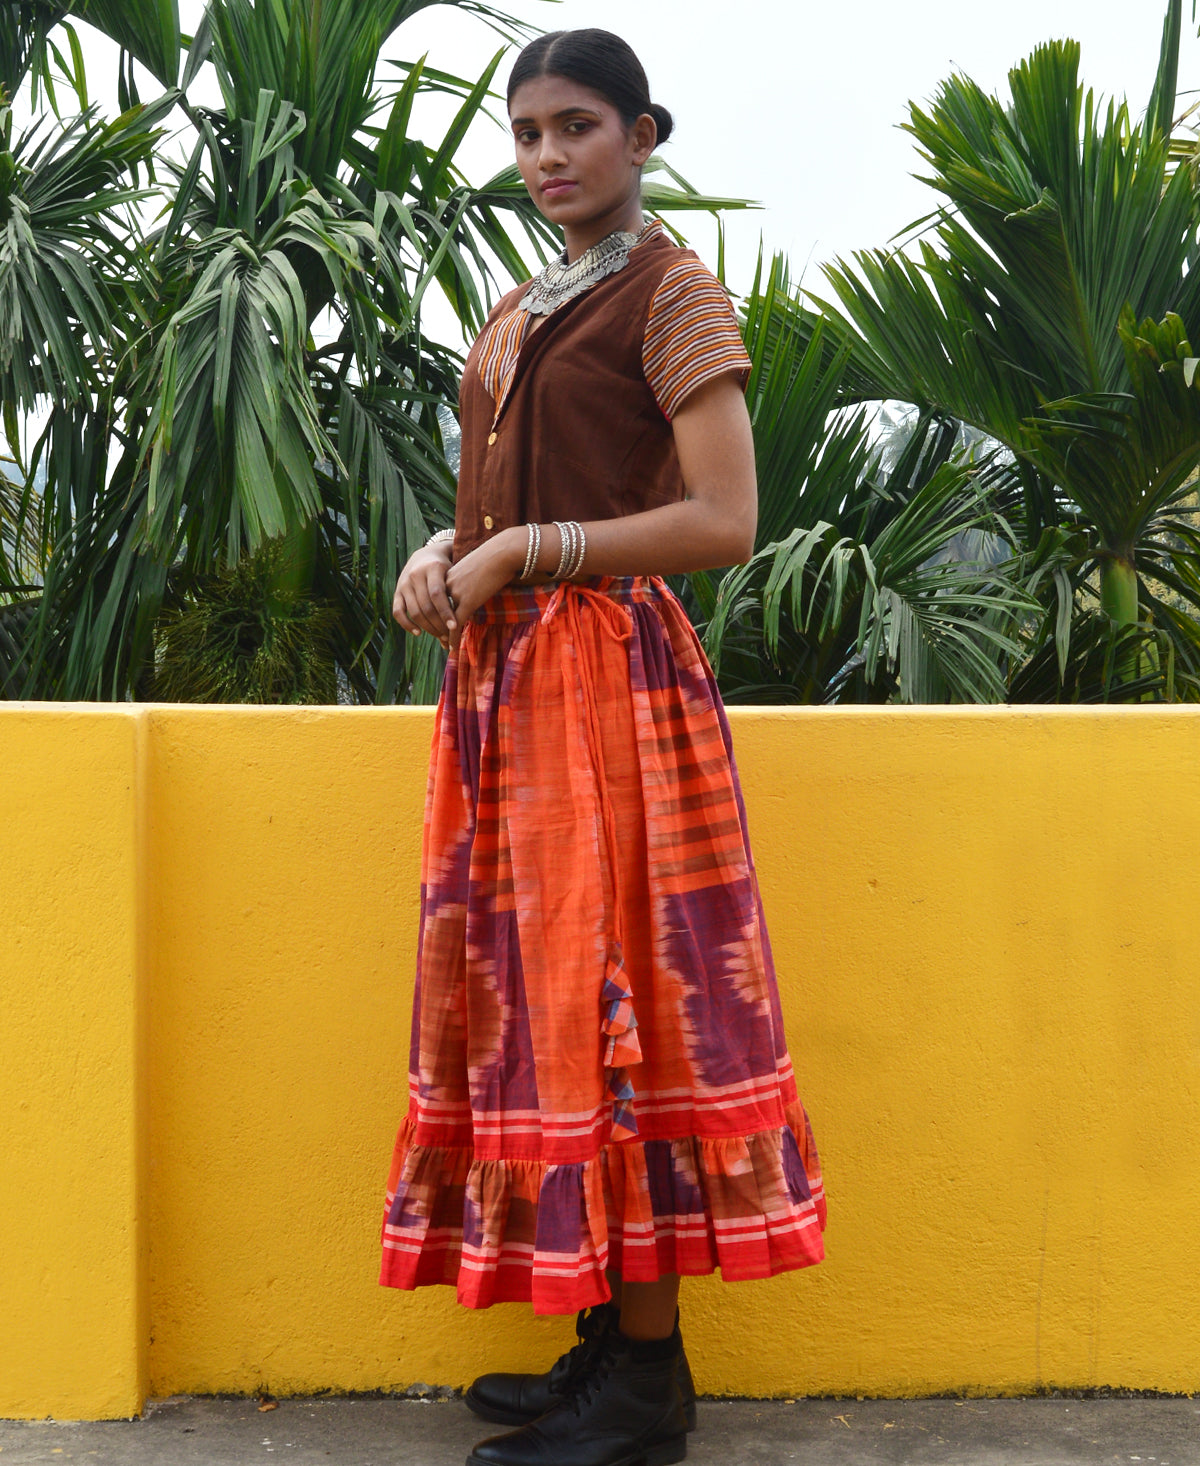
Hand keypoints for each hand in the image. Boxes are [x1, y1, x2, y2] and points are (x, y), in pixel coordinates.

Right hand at [392, 540, 456, 647]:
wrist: (425, 555)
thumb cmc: (447, 568)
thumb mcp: (454, 571)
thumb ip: (458, 588)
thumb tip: (469, 614)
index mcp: (433, 568)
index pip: (437, 594)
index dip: (445, 612)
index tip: (455, 627)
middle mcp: (416, 575)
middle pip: (426, 606)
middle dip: (438, 624)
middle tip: (449, 636)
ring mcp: (404, 583)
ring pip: (414, 612)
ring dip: (428, 628)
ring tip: (440, 636)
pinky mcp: (397, 592)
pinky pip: (398, 612)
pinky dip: (406, 624)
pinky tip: (419, 633)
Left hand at [443, 529, 524, 649]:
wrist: (503, 552)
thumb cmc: (494, 557)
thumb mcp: (473, 568)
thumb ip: (467, 580)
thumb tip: (470, 589)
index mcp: (446, 575)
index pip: (434, 600)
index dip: (434, 615)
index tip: (436, 625)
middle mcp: (446, 584)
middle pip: (435, 611)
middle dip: (436, 628)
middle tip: (439, 640)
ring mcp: (456, 593)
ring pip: (443, 620)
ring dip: (444, 635)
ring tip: (445, 645)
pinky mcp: (468, 601)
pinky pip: (456, 623)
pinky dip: (453, 637)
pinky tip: (452, 647)